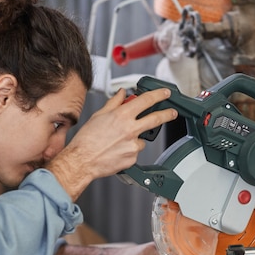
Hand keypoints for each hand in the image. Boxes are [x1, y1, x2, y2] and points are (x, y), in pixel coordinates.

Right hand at [46, 88, 177, 199]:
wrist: (82, 160)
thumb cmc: (87, 140)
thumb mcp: (99, 115)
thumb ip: (114, 103)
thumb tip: (122, 94)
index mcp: (122, 115)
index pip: (146, 100)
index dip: (158, 95)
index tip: (165, 94)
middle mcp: (130, 129)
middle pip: (156, 119)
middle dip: (167, 114)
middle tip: (172, 113)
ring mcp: (133, 144)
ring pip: (142, 139)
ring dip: (135, 138)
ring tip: (118, 141)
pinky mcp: (133, 158)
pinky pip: (135, 151)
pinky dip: (129, 150)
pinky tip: (117, 150)